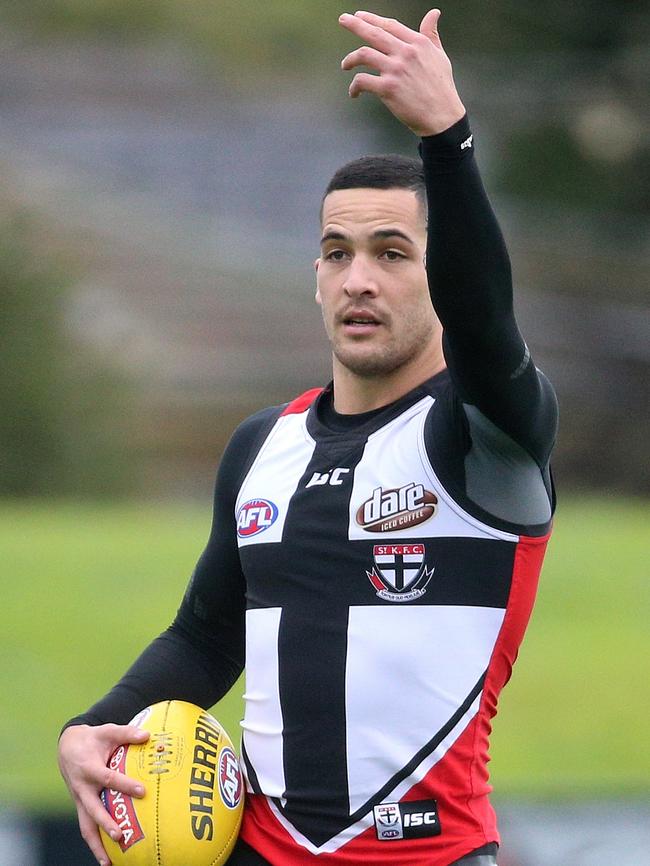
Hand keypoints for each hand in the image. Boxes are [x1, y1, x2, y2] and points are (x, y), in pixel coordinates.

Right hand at [58, 723, 148, 865]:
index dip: (125, 785)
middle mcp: (82, 788)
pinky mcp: (81, 807)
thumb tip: (147, 735)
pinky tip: (107, 859)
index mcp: (89, 769)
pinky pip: (87, 827)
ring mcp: (80, 800)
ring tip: (109, 862)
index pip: (108, 779)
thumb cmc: (93, 739)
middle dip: (106, 824)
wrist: (67, 746)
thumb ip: (126, 733)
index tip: (142, 791)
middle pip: (92, 810)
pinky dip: (95, 844)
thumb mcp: (107, 731)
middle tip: (120, 835)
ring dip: (96, 845)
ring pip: (86, 826)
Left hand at [339, 9, 465, 136]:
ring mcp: (395, 70)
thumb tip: (434, 13)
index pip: (390, 26)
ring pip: (364, 55)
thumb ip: (432, 34)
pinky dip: (354, 86)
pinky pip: (362, 81)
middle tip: (343, 20)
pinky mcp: (388, 88)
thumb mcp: (440, 55)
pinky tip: (354, 93)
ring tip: (345, 65)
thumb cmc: (441, 89)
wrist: (442, 117)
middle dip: (355, 24)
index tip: (360, 16)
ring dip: (350, 59)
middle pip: (374, 33)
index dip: (373, 19)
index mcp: (417, 43)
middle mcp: (405, 53)